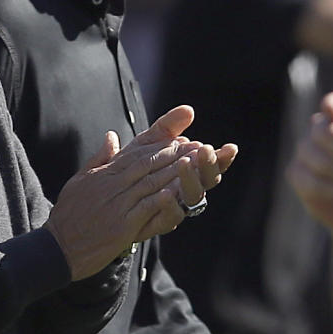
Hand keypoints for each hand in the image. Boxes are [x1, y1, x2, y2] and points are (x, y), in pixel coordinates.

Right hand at [46, 106, 198, 278]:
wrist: (58, 249)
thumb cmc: (67, 217)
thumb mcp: (79, 181)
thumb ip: (99, 159)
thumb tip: (112, 136)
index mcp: (103, 175)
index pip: (136, 154)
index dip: (160, 145)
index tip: (179, 139)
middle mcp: (112, 186)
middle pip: (147, 164)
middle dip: (174, 154)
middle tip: (196, 146)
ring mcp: (118, 206)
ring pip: (151, 182)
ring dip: (176, 171)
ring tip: (196, 162)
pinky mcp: (123, 225)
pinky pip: (148, 207)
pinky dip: (165, 197)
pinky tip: (181, 190)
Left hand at [115, 105, 237, 236]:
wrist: (102, 204)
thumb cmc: (129, 171)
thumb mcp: (145, 144)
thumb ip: (166, 128)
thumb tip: (189, 110)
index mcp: (187, 173)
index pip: (210, 165)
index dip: (222, 158)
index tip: (230, 147)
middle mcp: (185, 192)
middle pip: (207, 181)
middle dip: (210, 165)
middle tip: (206, 150)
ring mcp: (173, 208)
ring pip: (192, 198)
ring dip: (191, 179)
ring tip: (185, 163)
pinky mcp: (156, 223)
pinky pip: (169, 218)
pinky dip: (170, 205)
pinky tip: (166, 193)